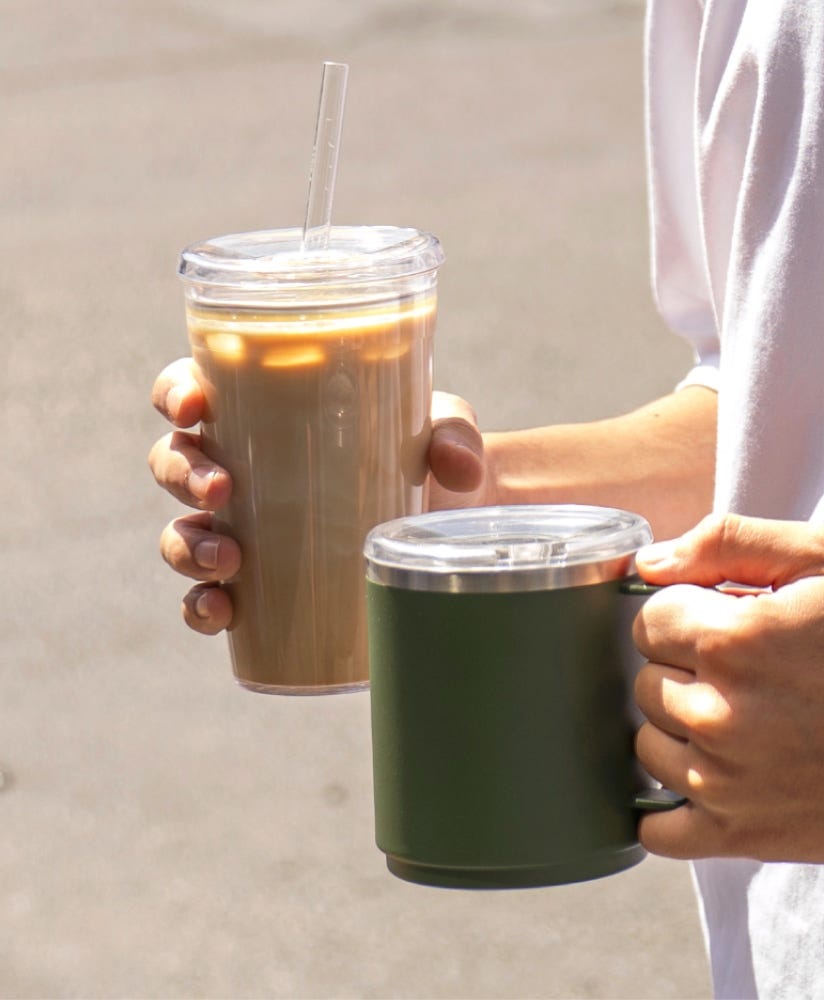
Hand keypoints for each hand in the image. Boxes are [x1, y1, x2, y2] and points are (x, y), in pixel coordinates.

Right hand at [148, 359, 489, 634]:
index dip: (175, 394)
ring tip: (230, 560)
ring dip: (187, 546)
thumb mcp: (444, 430)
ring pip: (181, 532)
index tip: (193, 408)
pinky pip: (206, 597)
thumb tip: (461, 469)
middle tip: (223, 489)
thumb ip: (455, 436)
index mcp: (266, 412)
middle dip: (183, 474)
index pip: (194, 391)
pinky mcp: (260, 584)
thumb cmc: (427, 454)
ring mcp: (245, 530)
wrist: (450, 518)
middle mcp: (242, 469)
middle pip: (174, 461)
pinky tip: (221, 611)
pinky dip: (200, 606)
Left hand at [632, 514, 823, 862]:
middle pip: (643, 682)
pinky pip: (657, 830)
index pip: (646, 621)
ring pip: (646, 747)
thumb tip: (649, 563)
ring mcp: (723, 781)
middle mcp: (716, 711)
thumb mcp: (822, 557)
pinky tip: (701, 780)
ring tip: (737, 720)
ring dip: (678, 731)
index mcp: (729, 639)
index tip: (720, 625)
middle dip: (682, 669)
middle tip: (740, 674)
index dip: (682, 616)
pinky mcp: (739, 833)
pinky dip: (666, 808)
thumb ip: (725, 541)